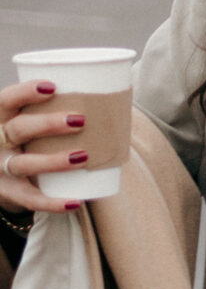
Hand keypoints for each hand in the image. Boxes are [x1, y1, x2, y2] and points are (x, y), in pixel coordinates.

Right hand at [0, 78, 89, 212]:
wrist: (3, 176)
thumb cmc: (29, 138)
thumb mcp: (29, 121)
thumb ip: (54, 109)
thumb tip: (111, 96)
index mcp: (1, 118)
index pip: (6, 100)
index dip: (25, 92)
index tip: (52, 86)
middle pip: (18, 129)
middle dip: (47, 124)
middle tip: (80, 120)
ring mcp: (0, 169)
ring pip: (24, 164)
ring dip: (53, 161)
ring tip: (83, 156)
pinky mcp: (10, 193)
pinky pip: (31, 199)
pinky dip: (53, 202)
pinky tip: (75, 201)